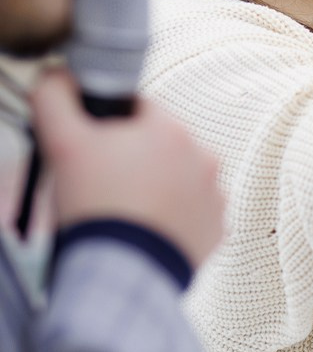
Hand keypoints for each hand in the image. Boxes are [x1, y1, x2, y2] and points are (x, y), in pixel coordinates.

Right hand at [30, 69, 223, 268]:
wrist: (122, 274)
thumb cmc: (96, 208)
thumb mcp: (62, 143)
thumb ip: (56, 97)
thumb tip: (60, 77)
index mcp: (172, 129)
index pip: (137, 107)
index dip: (109, 125)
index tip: (93, 149)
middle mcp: (204, 157)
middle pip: (159, 143)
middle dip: (133, 157)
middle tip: (105, 182)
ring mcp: (214, 195)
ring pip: (177, 176)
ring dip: (155, 185)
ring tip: (126, 208)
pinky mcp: (217, 228)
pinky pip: (191, 211)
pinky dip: (171, 215)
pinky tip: (146, 227)